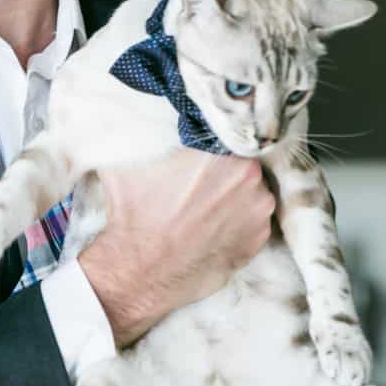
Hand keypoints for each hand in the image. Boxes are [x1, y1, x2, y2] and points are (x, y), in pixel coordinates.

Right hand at [77, 149, 273, 346]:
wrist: (140, 270)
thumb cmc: (133, 212)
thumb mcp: (126, 156)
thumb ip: (145, 130)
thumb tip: (145, 116)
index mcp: (222, 147)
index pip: (223, 131)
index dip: (209, 141)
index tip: (196, 151)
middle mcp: (250, 175)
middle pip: (239, 159)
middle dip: (220, 166)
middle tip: (195, 179)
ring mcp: (259, 210)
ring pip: (248, 190)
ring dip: (231, 194)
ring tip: (202, 205)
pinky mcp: (259, 239)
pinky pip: (251, 220)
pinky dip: (236, 220)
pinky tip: (211, 226)